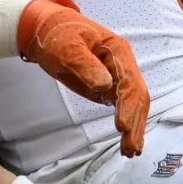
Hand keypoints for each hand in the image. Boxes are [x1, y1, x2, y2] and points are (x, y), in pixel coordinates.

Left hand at [20, 0, 149, 156]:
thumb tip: (106, 86)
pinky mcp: (110, 86)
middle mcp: (123, 63)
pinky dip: (129, 123)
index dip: (126, 105)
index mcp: (118, 50)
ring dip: (135, 127)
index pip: (128, 82)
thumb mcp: (67, 48)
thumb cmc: (56, 34)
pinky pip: (124, 105)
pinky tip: (128, 141)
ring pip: (134, 103)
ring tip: (130, 152)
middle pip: (137, 96)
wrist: (45, 31)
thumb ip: (86, 66)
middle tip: (130, 149)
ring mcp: (118, 75)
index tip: (121, 127)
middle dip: (135, 123)